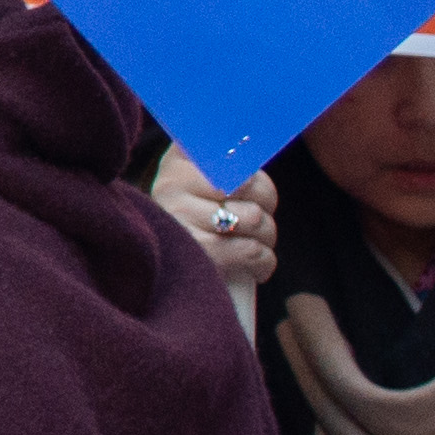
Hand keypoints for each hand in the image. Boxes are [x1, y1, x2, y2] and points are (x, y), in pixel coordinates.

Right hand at [151, 153, 276, 301]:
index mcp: (177, 160)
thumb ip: (230, 162)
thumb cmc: (207, 224)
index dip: (249, 174)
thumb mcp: (212, 183)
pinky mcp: (197, 254)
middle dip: (263, 207)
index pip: (227, 152)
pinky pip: (251, 250)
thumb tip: (254, 150)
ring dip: (265, 236)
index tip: (246, 187)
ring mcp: (180, 219)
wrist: (178, 284)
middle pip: (247, 185)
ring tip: (253, 243)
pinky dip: (264, 262)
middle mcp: (170, 184)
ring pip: (252, 218)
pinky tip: (255, 265)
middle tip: (254, 219)